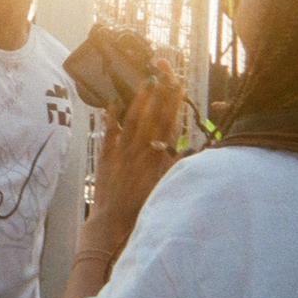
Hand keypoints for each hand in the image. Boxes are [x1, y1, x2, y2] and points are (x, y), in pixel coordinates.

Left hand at [86, 58, 182, 246]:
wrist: (113, 223)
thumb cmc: (143, 208)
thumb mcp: (165, 186)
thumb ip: (176, 165)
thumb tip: (191, 148)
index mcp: (158, 158)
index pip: (169, 124)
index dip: (174, 103)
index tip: (178, 85)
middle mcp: (141, 152)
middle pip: (153, 117)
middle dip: (159, 93)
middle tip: (163, 73)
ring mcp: (122, 153)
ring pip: (133, 121)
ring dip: (139, 101)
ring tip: (145, 83)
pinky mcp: (106, 158)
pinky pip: (109, 134)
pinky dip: (110, 118)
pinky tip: (111, 103)